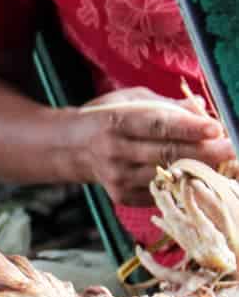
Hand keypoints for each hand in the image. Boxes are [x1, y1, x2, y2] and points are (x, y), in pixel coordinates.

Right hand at [75, 87, 234, 206]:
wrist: (73, 149)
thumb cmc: (108, 116)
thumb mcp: (131, 99)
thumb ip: (167, 106)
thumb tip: (203, 110)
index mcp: (115, 122)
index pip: (158, 125)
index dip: (189, 127)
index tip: (217, 128)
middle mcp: (114, 152)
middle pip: (167, 154)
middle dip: (206, 152)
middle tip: (233, 148)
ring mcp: (118, 178)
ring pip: (167, 176)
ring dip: (200, 170)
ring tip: (225, 162)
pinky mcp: (122, 196)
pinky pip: (160, 191)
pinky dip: (183, 183)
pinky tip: (200, 175)